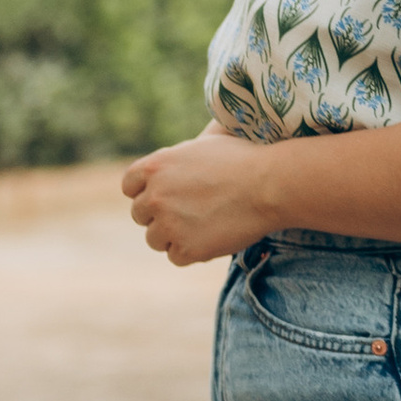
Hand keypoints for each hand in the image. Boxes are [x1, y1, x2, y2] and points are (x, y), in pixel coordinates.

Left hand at [120, 129, 277, 265]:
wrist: (270, 185)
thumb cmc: (245, 159)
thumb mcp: (204, 144)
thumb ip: (178, 157)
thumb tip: (170, 162)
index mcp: (155, 166)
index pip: (130, 185)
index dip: (145, 191)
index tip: (161, 196)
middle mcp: (154, 196)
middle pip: (139, 215)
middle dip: (159, 215)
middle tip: (187, 213)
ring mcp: (168, 224)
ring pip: (155, 239)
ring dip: (173, 236)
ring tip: (202, 226)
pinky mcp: (185, 249)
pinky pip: (175, 256)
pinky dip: (191, 252)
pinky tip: (212, 237)